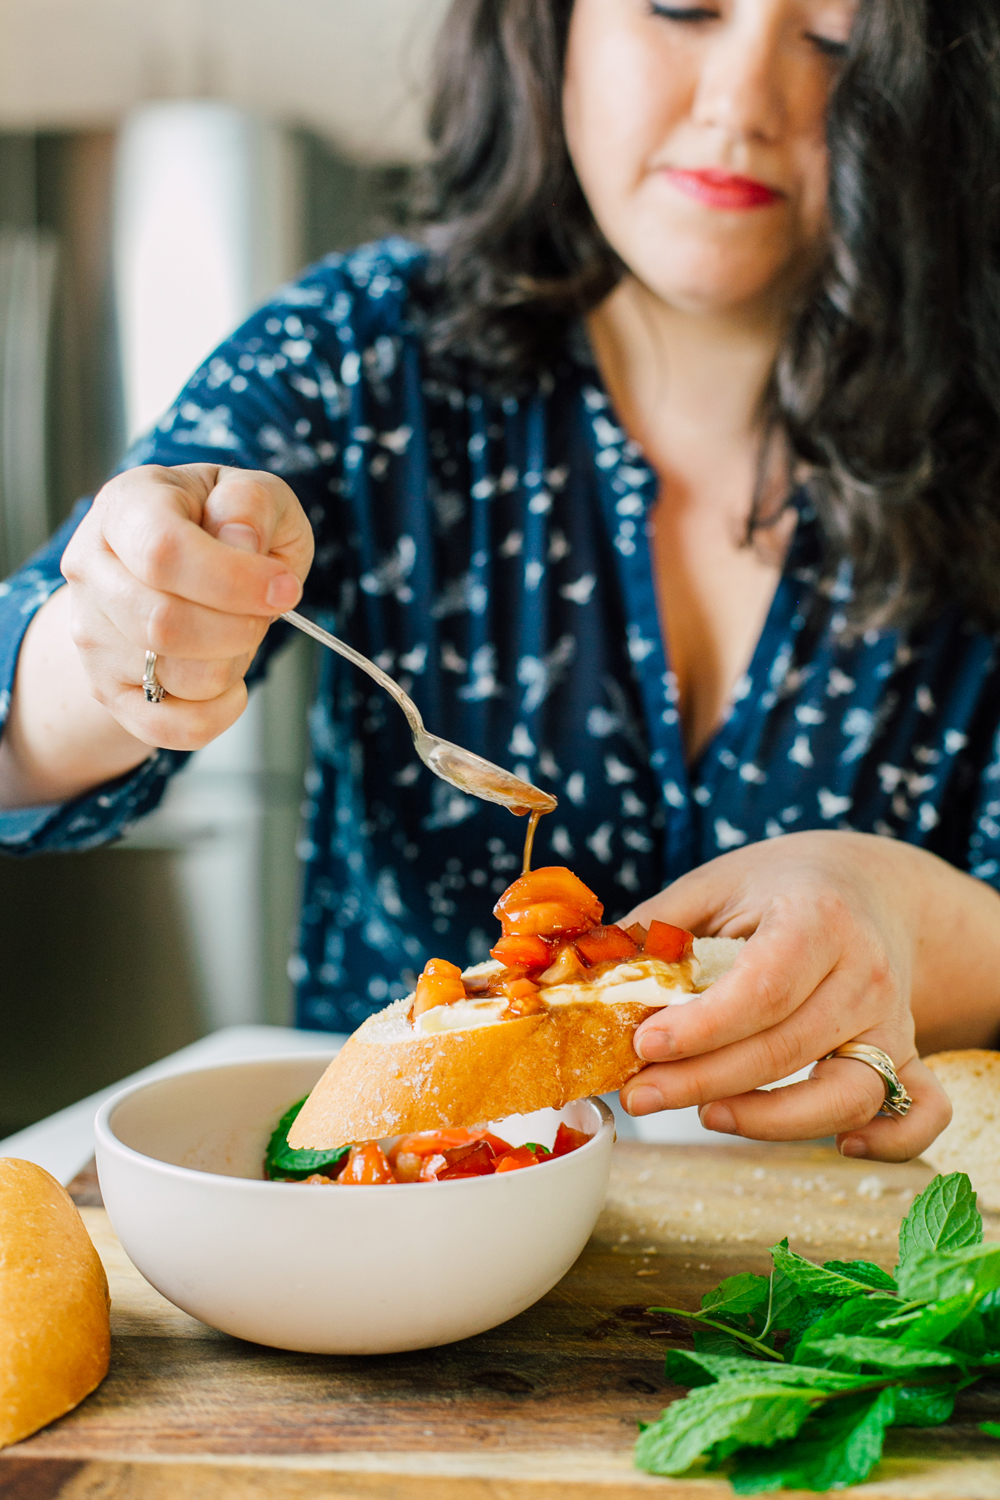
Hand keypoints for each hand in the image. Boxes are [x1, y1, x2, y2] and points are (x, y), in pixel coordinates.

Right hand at [60, 464, 313, 751]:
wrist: (175, 569)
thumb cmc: (222, 526)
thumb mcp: (252, 494)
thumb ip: (252, 503)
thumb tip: (240, 543)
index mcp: (126, 506)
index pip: (164, 552)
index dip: (234, 580)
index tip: (284, 589)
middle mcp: (91, 568)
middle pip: (164, 624)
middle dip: (239, 628)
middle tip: (266, 613)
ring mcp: (90, 633)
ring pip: (172, 677)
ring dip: (232, 664)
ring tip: (237, 634)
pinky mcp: (106, 688)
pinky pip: (166, 727)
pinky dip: (216, 715)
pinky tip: (231, 686)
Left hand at [619, 832, 955, 1162]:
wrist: (866, 885)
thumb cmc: (777, 887)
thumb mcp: (715, 884)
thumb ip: (655, 929)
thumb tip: (582, 977)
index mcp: (818, 917)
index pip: (764, 988)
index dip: (703, 1027)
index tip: (645, 1044)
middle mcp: (865, 972)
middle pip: (788, 1049)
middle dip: (704, 1082)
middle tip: (637, 1095)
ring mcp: (894, 1018)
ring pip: (848, 1094)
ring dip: (773, 1121)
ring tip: (705, 1116)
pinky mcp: (908, 1052)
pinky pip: (921, 1111)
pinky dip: (892, 1140)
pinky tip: (840, 1147)